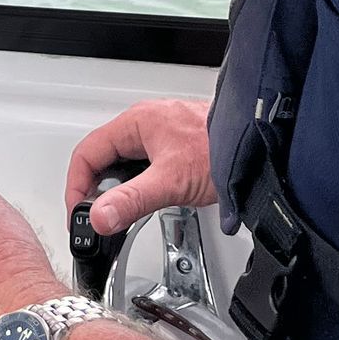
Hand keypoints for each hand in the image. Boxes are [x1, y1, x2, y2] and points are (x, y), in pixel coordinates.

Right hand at [65, 99, 214, 237]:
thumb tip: (98, 216)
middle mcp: (146, 123)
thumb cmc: (223, 149)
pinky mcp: (177, 146)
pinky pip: (145, 165)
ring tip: (120, 212)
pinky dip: (139, 185)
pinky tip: (149, 199)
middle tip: (96, 217)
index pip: (87, 153)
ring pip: (125, 162)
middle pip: (104, 157)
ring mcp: (162, 133)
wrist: (262, 148)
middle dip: (95, 189)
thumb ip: (131, 201)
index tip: (78, 212)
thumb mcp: (170, 181)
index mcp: (136, 122)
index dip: (76, 186)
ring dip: (118, 188)